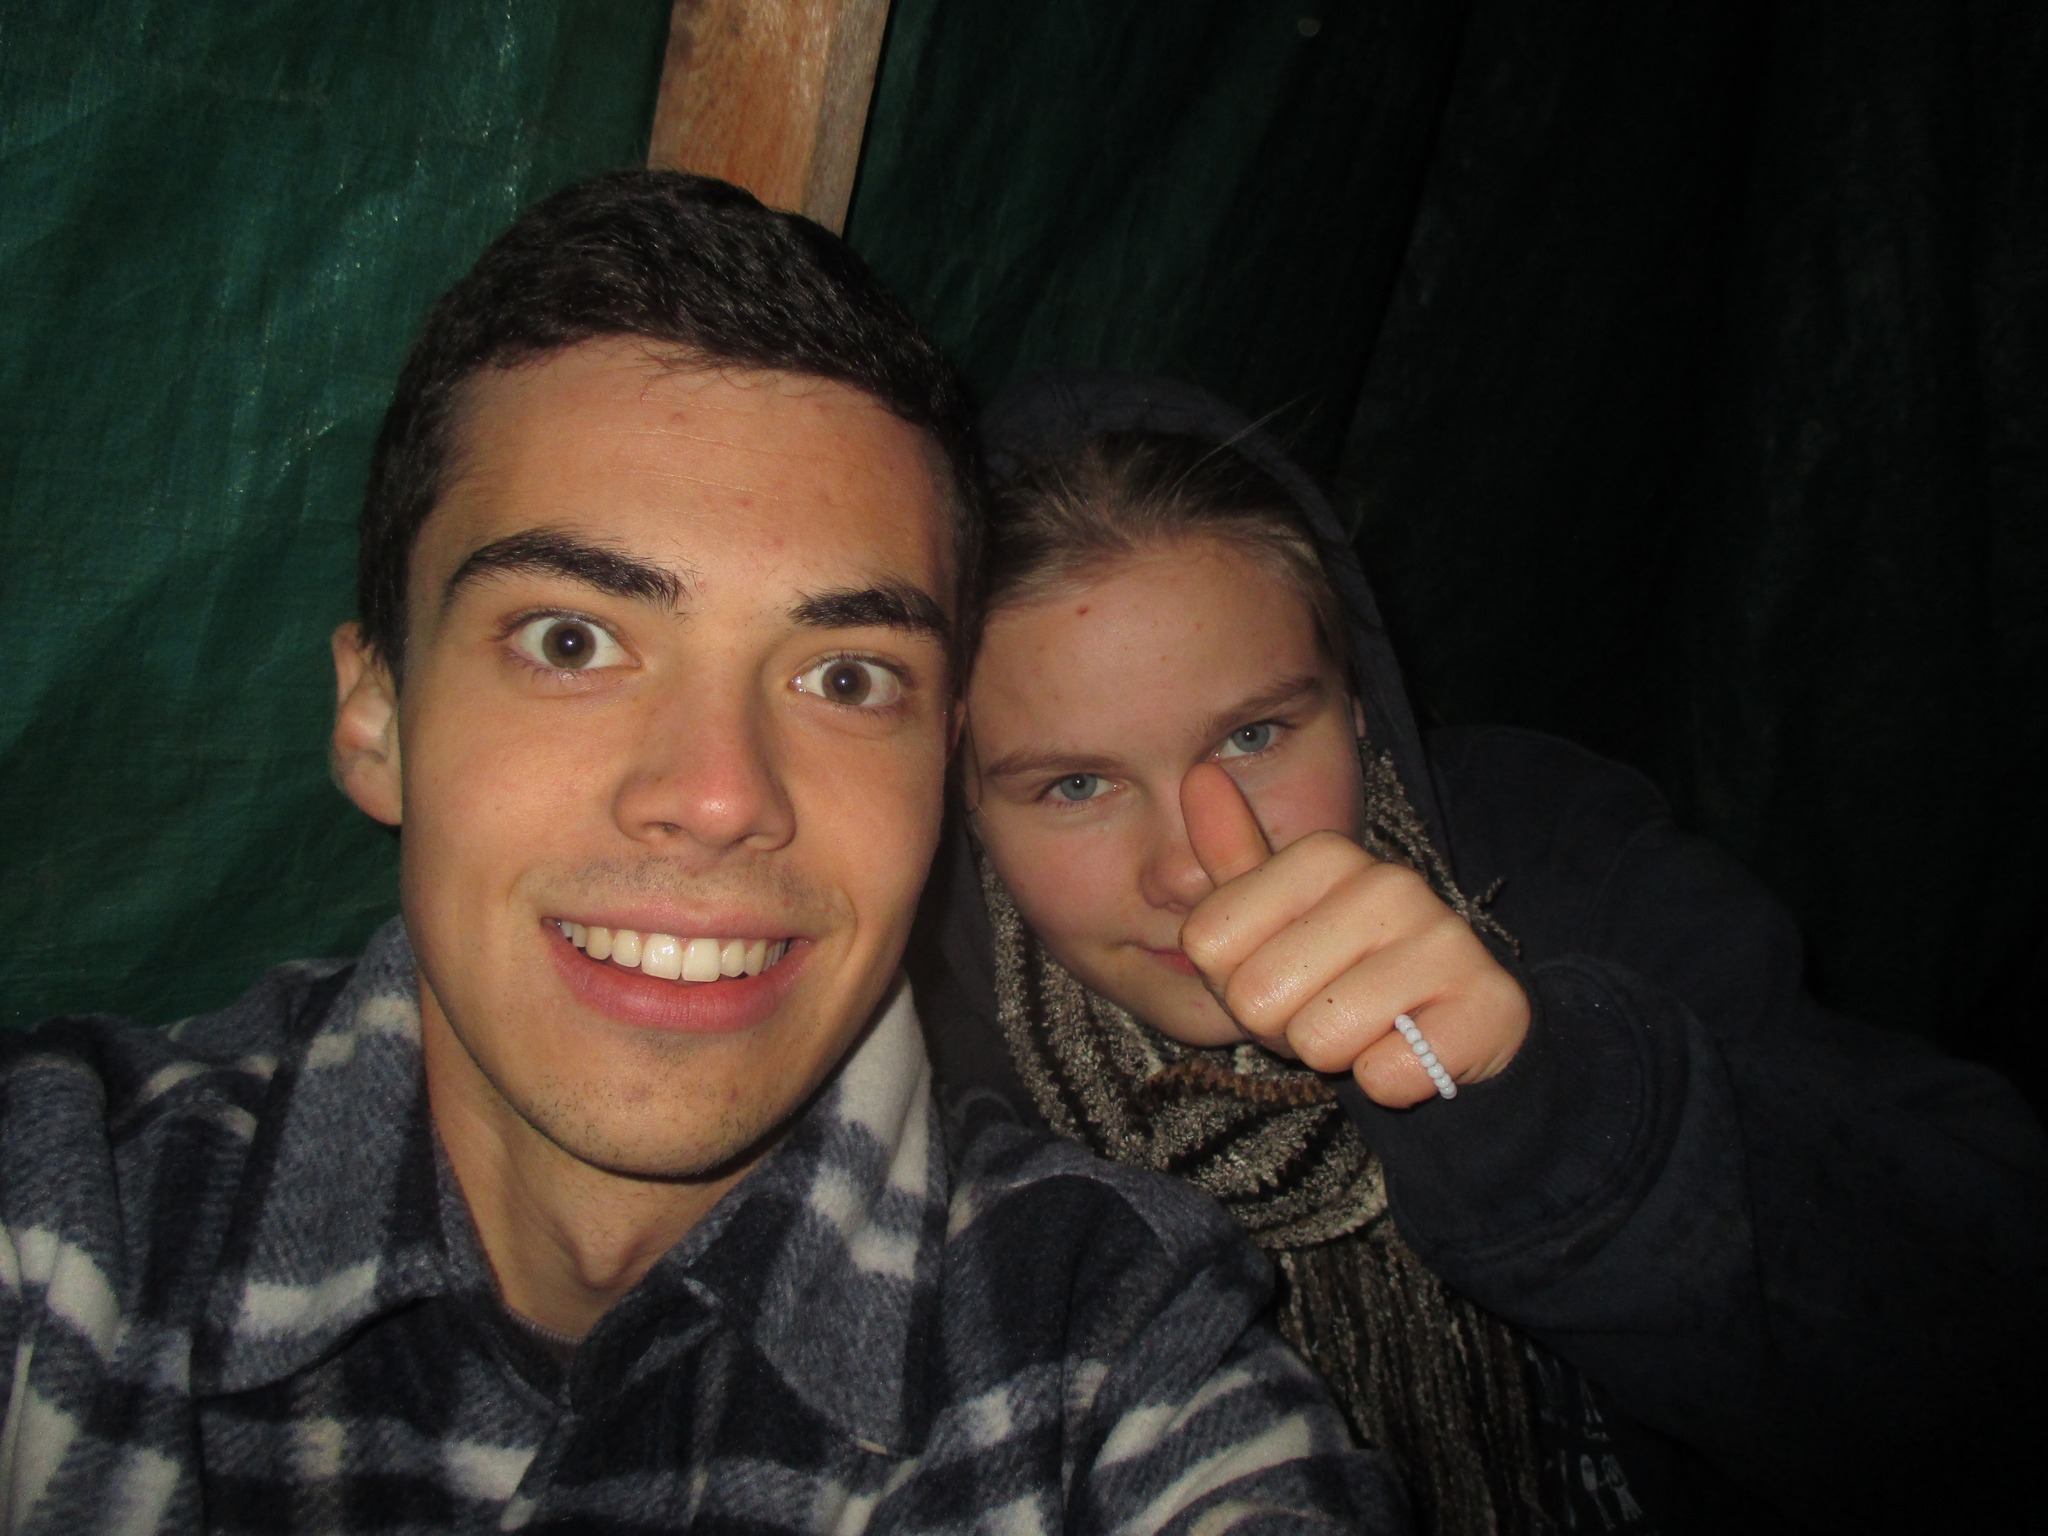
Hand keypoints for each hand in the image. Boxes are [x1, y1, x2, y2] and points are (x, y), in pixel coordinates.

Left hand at [1176, 763, 1529, 1106]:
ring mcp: (1443, 940)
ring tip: (1372, 1027)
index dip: (1233, 982)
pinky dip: (1389, 1082)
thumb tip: (1199, 772)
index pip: (1206, 943)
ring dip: (1337, 1055)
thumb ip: (1231, 857)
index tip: (1284, 974)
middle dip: (1281, 1025)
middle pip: (1255, 996)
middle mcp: (1387, 883)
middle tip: (1330, 1009)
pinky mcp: (1486, 1006)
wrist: (1457, 1029)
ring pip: (1319, 1039)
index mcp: (1324, 855)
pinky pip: (1384, 1076)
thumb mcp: (1277, 920)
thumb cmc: (1347, 975)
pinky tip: (1413, 1048)